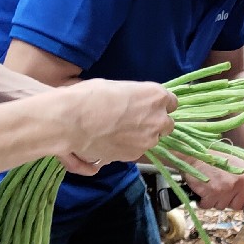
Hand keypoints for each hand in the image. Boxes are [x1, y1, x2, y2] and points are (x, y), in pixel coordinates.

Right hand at [48, 79, 176, 171]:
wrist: (71, 120)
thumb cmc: (91, 96)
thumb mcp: (118, 87)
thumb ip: (134, 98)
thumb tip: (134, 104)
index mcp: (156, 97)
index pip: (172, 103)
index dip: (159, 105)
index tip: (149, 107)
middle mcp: (158, 119)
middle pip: (166, 124)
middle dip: (154, 123)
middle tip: (134, 121)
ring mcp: (148, 140)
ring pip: (151, 139)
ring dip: (141, 137)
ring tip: (118, 132)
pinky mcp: (134, 156)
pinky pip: (136, 150)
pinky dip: (127, 147)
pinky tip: (111, 141)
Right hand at [185, 151, 243, 216]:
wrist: (193, 153)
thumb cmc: (211, 158)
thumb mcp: (233, 163)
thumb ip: (241, 177)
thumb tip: (243, 198)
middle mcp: (241, 180)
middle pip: (236, 205)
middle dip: (226, 201)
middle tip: (217, 188)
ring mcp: (228, 187)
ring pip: (222, 206)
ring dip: (213, 200)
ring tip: (209, 185)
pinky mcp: (215, 192)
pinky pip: (208, 206)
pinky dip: (203, 201)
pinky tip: (202, 189)